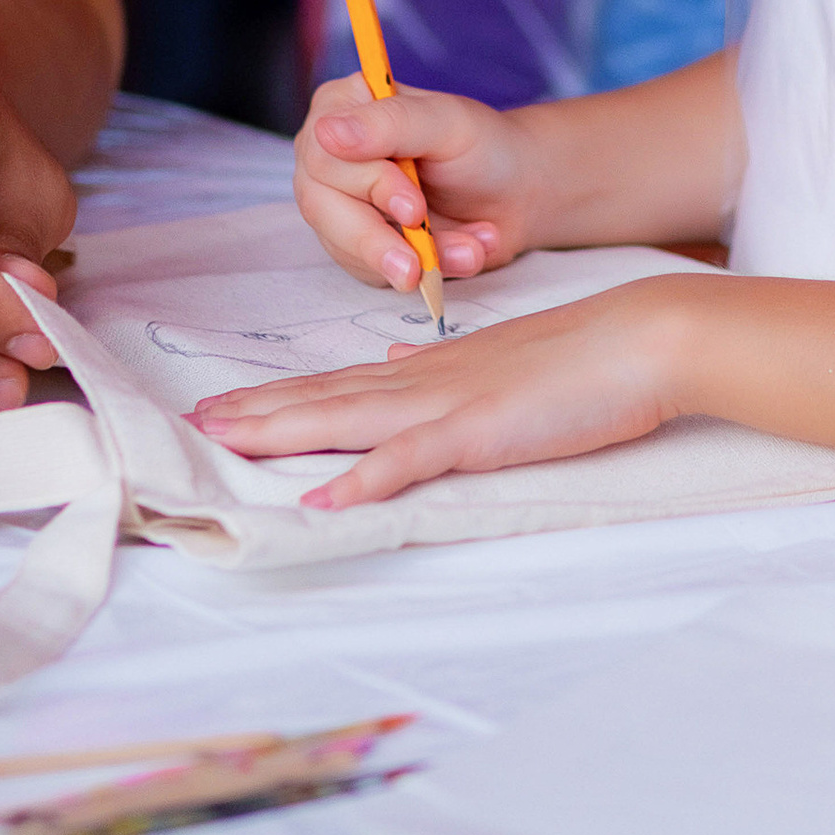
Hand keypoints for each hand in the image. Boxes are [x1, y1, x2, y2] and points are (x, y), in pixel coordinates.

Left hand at [195, 280, 691, 508]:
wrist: (640, 337)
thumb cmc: (581, 356)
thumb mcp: (498, 360)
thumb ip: (441, 367)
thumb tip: (393, 361)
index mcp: (431, 371)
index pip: (340, 385)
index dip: (279, 397)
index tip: (226, 406)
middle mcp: (426, 381)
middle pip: (326, 398)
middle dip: (257, 413)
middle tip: (193, 424)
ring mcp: (449, 403)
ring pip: (349, 418)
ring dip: (284, 430)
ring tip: (225, 440)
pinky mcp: (481, 430)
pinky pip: (411, 459)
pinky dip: (364, 478)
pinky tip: (324, 497)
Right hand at [294, 73, 543, 292]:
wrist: (515, 192)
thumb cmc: (480, 145)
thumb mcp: (445, 123)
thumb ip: (389, 123)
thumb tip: (326, 132)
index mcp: (341, 107)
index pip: (323, 152)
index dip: (367, 184)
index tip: (413, 209)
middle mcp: (329, 155)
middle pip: (321, 206)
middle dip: (380, 236)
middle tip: (427, 254)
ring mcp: (340, 204)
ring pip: (346, 247)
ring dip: (415, 256)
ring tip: (468, 249)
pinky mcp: (359, 246)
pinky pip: (372, 272)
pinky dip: (423, 271)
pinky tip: (463, 253)